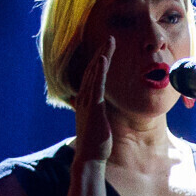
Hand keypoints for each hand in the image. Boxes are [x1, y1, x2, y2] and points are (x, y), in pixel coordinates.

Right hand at [75, 39, 114, 162]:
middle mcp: (85, 97)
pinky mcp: (93, 107)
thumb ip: (99, 111)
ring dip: (101, 55)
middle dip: (101, 52)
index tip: (108, 48)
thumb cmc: (96, 142)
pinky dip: (99, 71)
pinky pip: (97, 85)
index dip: (100, 60)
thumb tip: (102, 107)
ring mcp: (88, 101)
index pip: (94, 75)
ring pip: (95, 73)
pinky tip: (103, 58)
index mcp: (87, 100)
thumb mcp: (98, 122)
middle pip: (93, 69)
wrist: (90, 157)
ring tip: (109, 41)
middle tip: (110, 38)